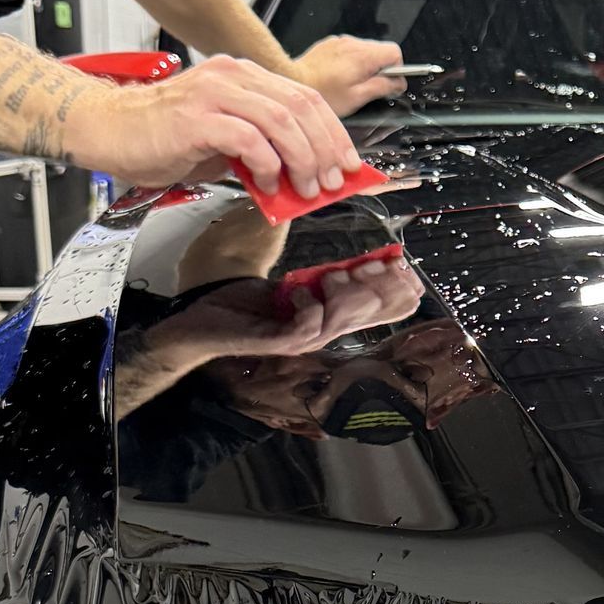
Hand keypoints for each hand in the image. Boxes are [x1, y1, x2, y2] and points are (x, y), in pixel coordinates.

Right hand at [72, 55, 361, 198]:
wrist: (109, 131)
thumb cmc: (164, 137)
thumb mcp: (227, 141)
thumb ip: (265, 149)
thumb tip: (306, 175)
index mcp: (243, 76)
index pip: (305, 98)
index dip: (334, 133)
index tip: (350, 165)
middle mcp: (231, 76)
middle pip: (301, 108)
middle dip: (326, 150)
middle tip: (332, 183)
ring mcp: (214, 94)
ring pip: (281, 123)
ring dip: (302, 161)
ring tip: (305, 189)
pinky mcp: (197, 118)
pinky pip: (248, 139)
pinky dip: (266, 165)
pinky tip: (266, 183)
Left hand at [167, 257, 425, 363]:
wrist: (203, 323)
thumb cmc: (247, 305)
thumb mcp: (294, 285)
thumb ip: (325, 278)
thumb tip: (361, 261)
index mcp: (333, 317)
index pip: (382, 310)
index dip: (397, 288)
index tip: (401, 260)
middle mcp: (326, 332)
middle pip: (371, 315)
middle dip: (382, 287)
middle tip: (385, 264)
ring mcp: (304, 340)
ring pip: (342, 320)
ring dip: (346, 294)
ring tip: (337, 273)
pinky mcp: (280, 343)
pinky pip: (308, 327)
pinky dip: (309, 306)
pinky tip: (298, 290)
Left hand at [292, 35, 405, 117]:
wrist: (293, 82)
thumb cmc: (323, 93)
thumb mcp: (358, 97)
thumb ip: (382, 87)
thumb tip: (398, 83)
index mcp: (363, 56)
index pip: (395, 52)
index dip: (397, 70)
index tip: (389, 84)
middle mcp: (352, 43)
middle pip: (381, 51)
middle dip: (380, 69)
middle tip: (368, 88)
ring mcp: (340, 42)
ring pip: (365, 51)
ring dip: (365, 67)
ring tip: (351, 84)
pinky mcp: (331, 45)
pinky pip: (350, 52)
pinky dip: (351, 64)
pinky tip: (340, 78)